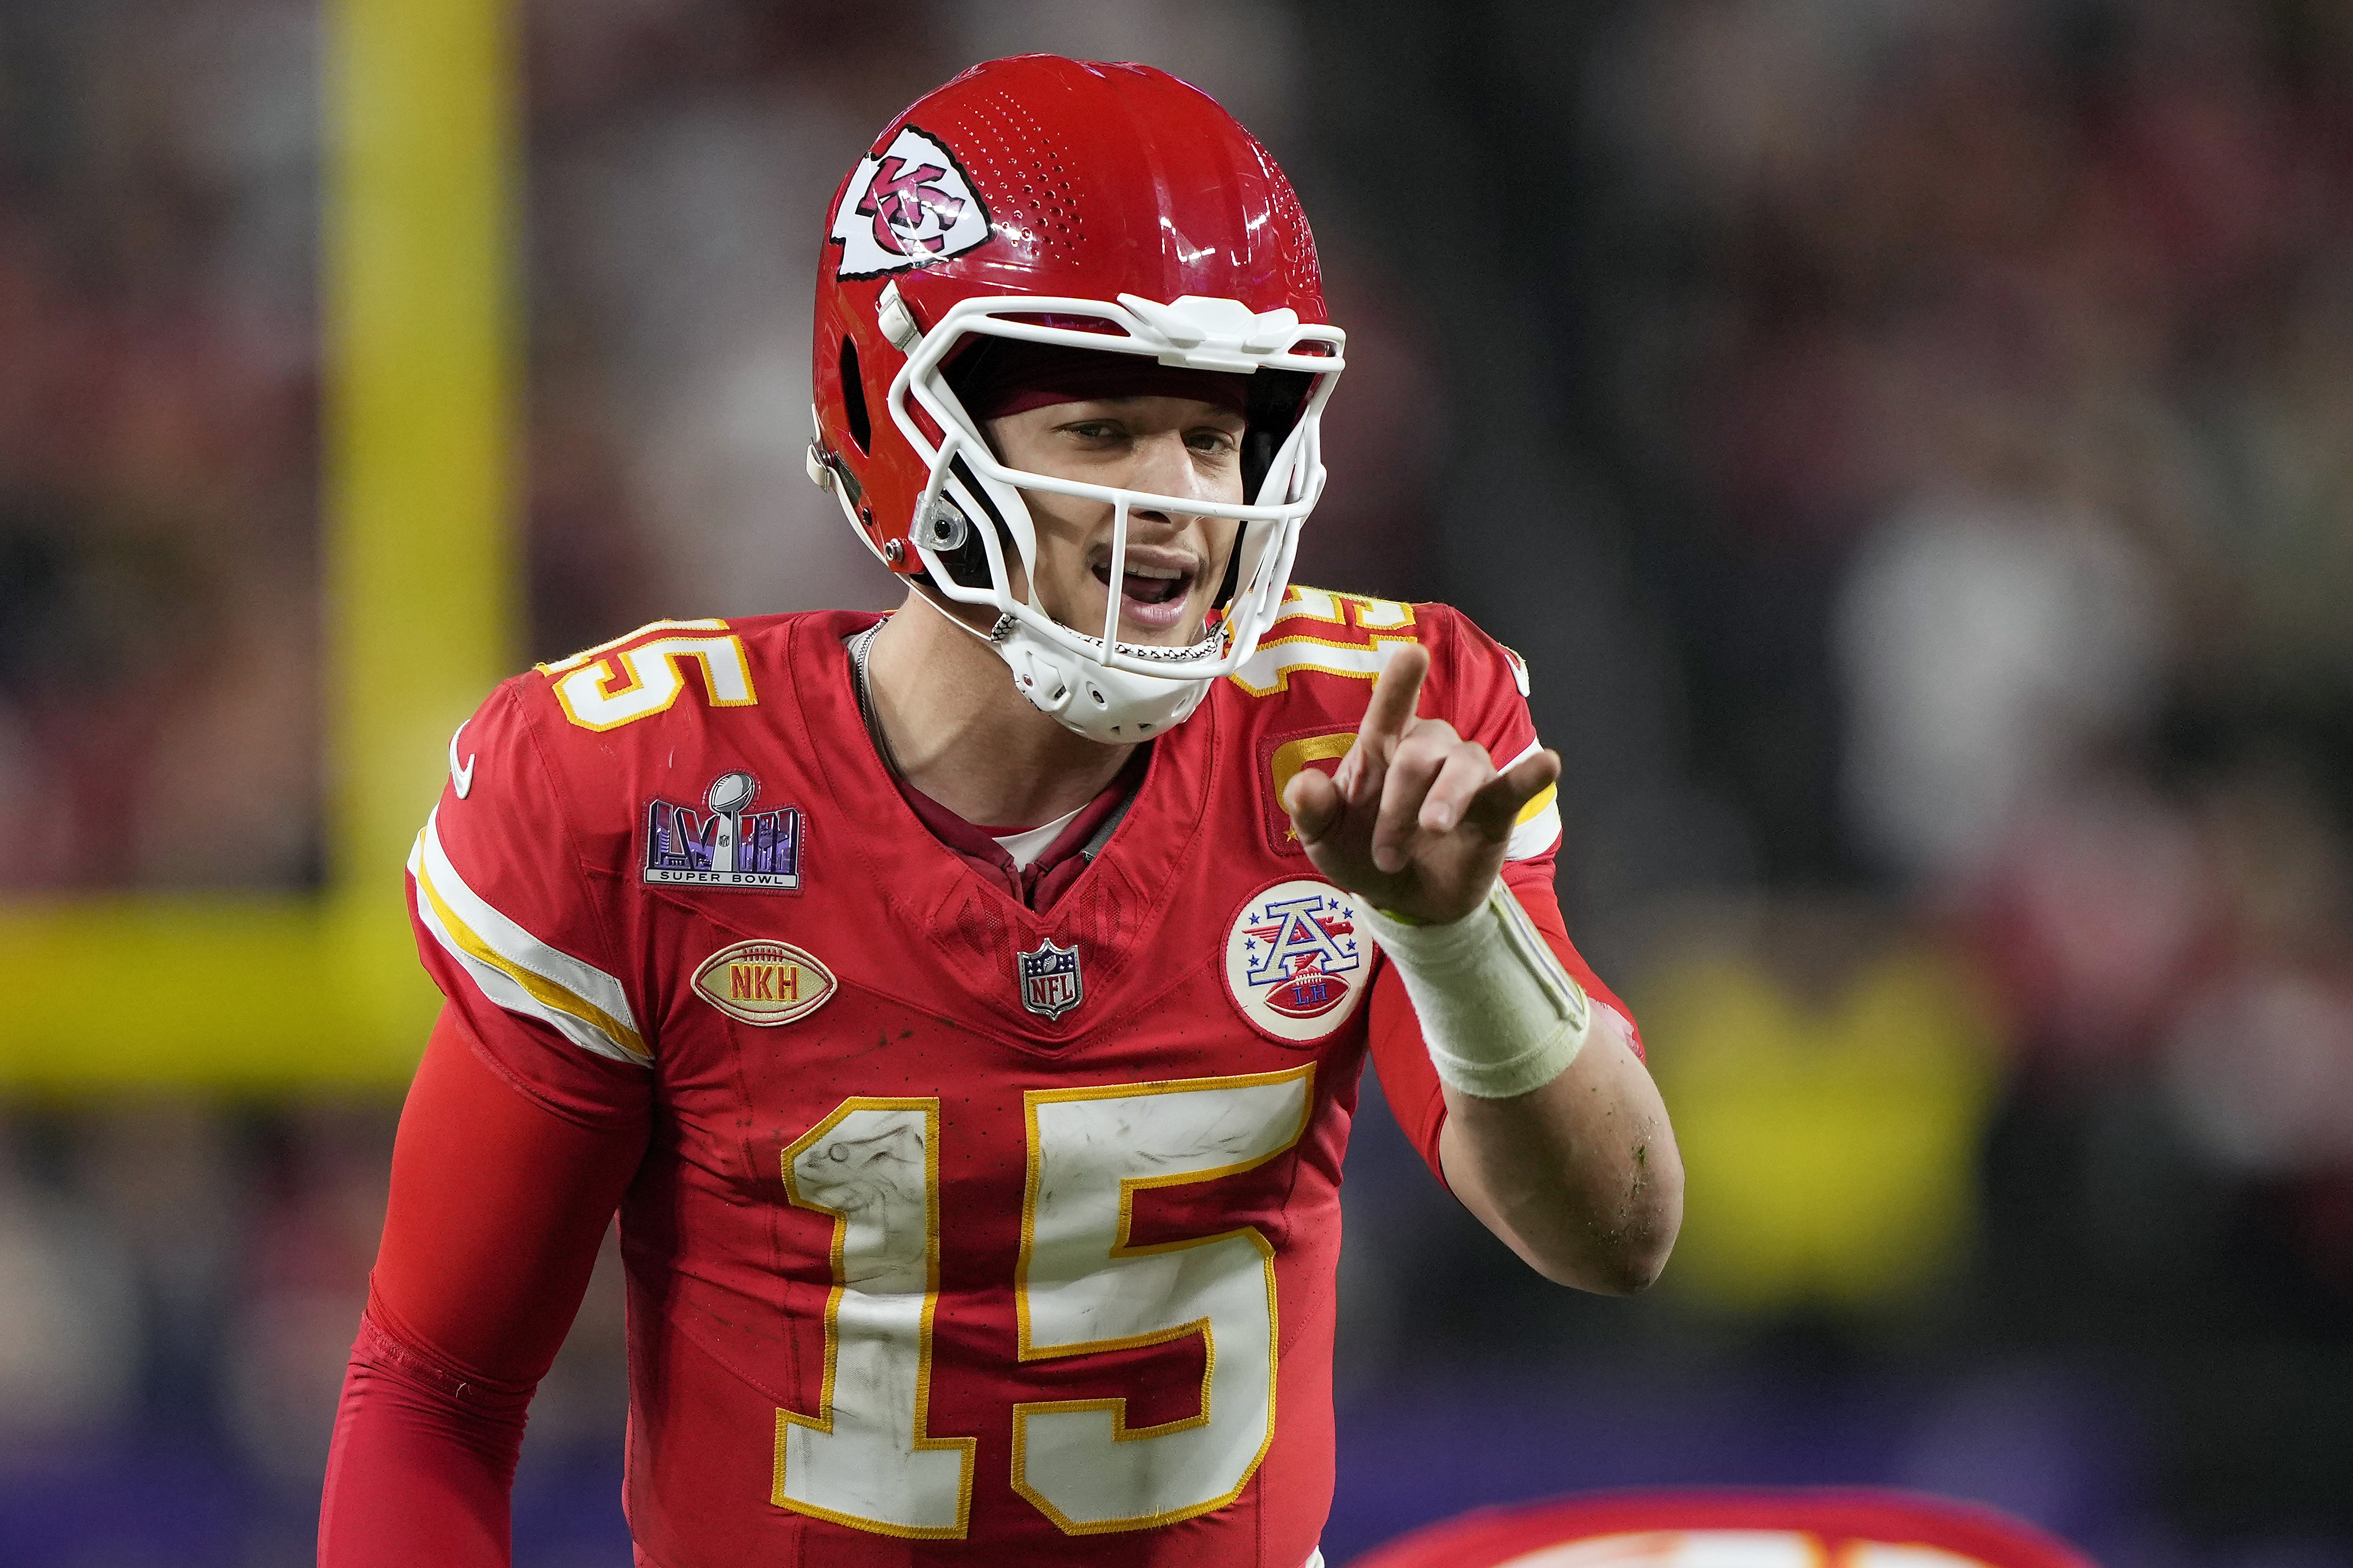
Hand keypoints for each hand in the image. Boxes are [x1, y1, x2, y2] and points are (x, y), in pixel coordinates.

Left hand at [1282, 644, 1561, 924]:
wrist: (1405, 901)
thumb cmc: (1362, 852)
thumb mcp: (1324, 839)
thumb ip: (1311, 811)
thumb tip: (1301, 785)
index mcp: (1381, 748)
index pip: (1390, 708)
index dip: (1401, 683)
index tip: (1413, 653)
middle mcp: (1427, 751)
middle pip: (1419, 753)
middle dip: (1398, 804)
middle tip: (1385, 854)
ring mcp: (1465, 776)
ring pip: (1462, 766)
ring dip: (1444, 800)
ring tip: (1432, 830)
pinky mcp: (1497, 807)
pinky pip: (1515, 785)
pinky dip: (1531, 774)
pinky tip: (1549, 763)